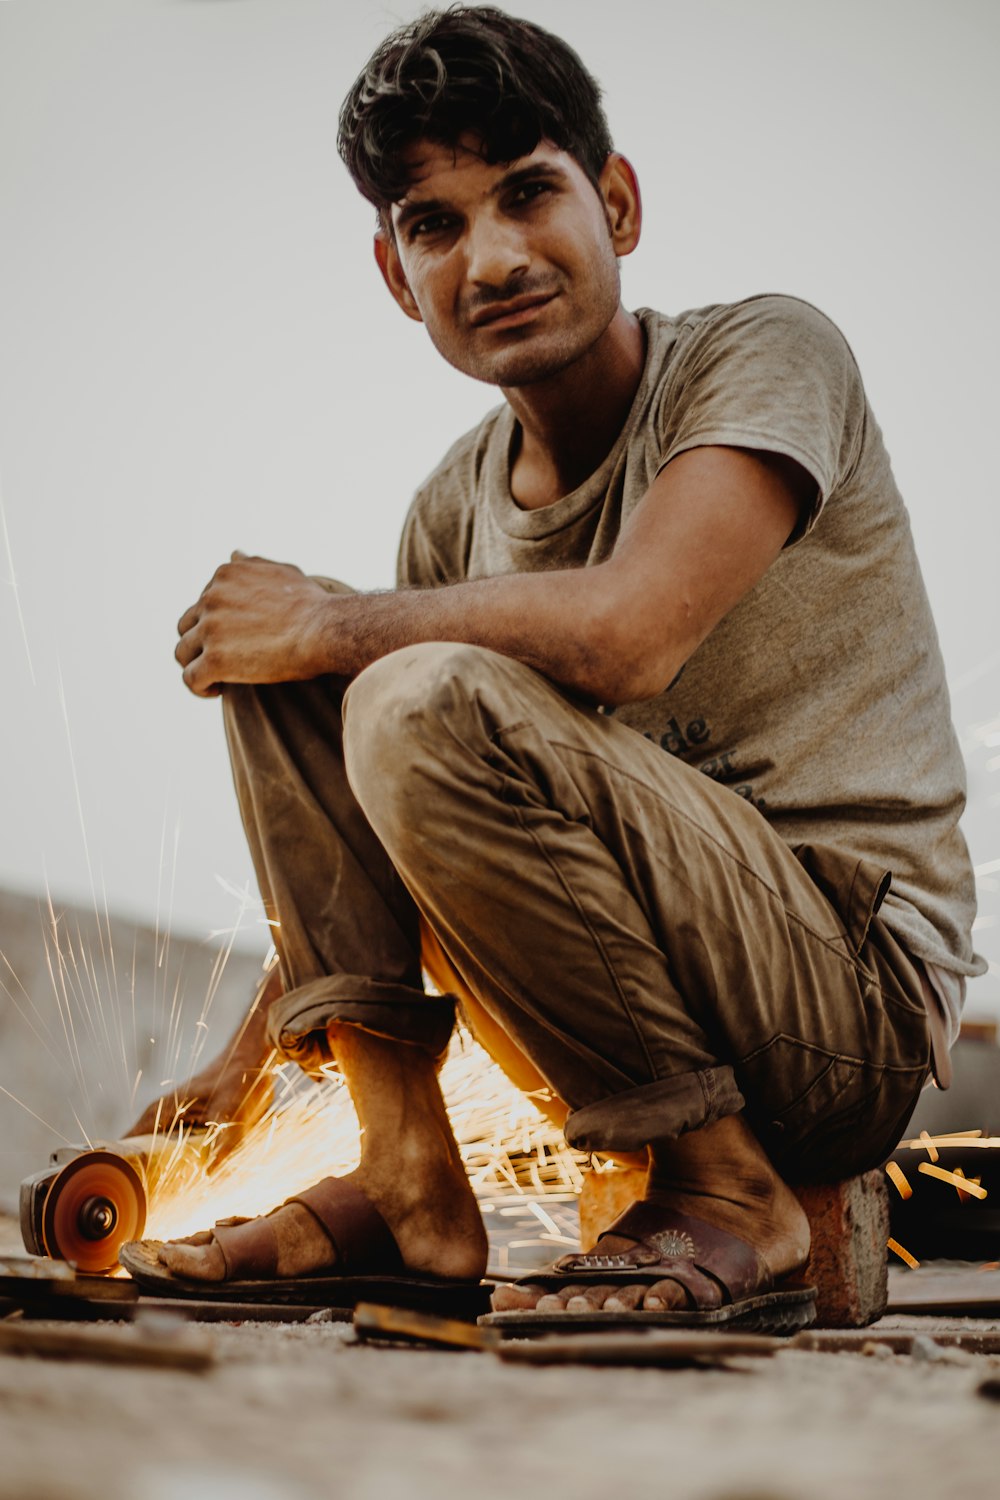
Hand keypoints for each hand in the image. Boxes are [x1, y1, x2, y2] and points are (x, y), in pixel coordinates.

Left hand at [175, 552, 333, 696]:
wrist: (326, 630)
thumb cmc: (312, 604)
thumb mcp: (281, 572)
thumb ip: (252, 565)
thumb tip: (234, 554)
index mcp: (225, 576)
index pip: (203, 603)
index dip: (215, 624)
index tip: (236, 639)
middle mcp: (211, 598)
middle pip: (186, 626)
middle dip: (200, 644)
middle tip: (224, 660)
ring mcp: (211, 629)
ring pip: (182, 653)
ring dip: (197, 666)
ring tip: (218, 678)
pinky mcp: (215, 660)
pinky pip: (191, 678)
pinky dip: (200, 687)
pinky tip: (217, 691)